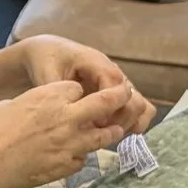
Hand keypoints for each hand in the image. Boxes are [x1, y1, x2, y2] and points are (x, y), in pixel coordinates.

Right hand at [0, 79, 138, 187]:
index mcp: (49, 95)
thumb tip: (44, 109)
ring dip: (109, 132)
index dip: (78, 92)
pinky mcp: (66, 168)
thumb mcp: (11, 105)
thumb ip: (35, 104)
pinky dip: (81, 156)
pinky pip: (82, 159)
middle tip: (125, 95)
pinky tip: (72, 156)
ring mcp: (70, 144)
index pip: (77, 87)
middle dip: (118, 97)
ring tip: (114, 131)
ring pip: (103, 136)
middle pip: (105, 103)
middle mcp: (66, 117)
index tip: (77, 95)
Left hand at [15, 36, 155, 135]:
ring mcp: (118, 83)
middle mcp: (112, 71)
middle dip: (120, 120)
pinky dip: (131, 123)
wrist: (48, 51)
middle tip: (98, 133)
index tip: (93, 123)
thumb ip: (58, 92)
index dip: (107, 107)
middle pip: (134, 98)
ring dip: (128, 124)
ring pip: (141, 105)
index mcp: (95, 61)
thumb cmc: (46, 60)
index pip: (114, 84)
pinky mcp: (118, 94)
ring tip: (106, 136)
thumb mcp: (47, 74)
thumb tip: (69, 114)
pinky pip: (137, 109)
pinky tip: (113, 134)